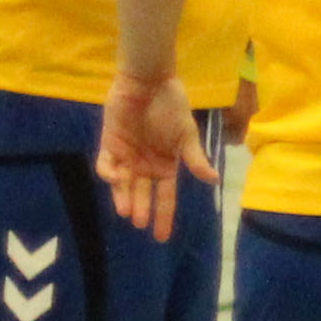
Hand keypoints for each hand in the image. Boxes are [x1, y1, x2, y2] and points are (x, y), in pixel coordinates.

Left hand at [97, 74, 202, 240]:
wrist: (149, 82)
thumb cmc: (172, 106)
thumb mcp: (187, 134)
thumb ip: (195, 158)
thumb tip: (214, 180)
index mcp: (167, 165)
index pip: (165, 196)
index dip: (164, 216)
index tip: (162, 237)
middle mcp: (146, 164)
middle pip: (143, 194)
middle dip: (141, 209)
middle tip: (140, 224)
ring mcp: (127, 155)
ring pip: (123, 185)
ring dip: (123, 198)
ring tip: (126, 211)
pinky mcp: (110, 143)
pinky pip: (106, 165)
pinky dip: (109, 174)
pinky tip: (116, 179)